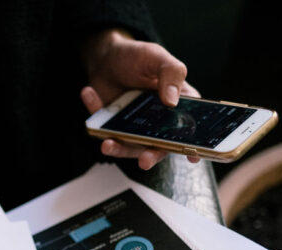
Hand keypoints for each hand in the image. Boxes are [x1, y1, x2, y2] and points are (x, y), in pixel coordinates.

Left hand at [79, 29, 200, 169]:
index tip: (192, 157)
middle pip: (157, 146)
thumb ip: (171, 74)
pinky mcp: (111, 126)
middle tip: (145, 160)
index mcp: (177, 106)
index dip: (191, 144)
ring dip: (117, 147)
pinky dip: (95, 111)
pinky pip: (102, 127)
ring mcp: (132, 127)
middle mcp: (156, 122)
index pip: (188, 128)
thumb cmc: (138, 57)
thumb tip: (172, 100)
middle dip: (151, 156)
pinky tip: (88, 92)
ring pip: (127, 145)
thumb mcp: (158, 58)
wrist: (107, 56)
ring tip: (107, 144)